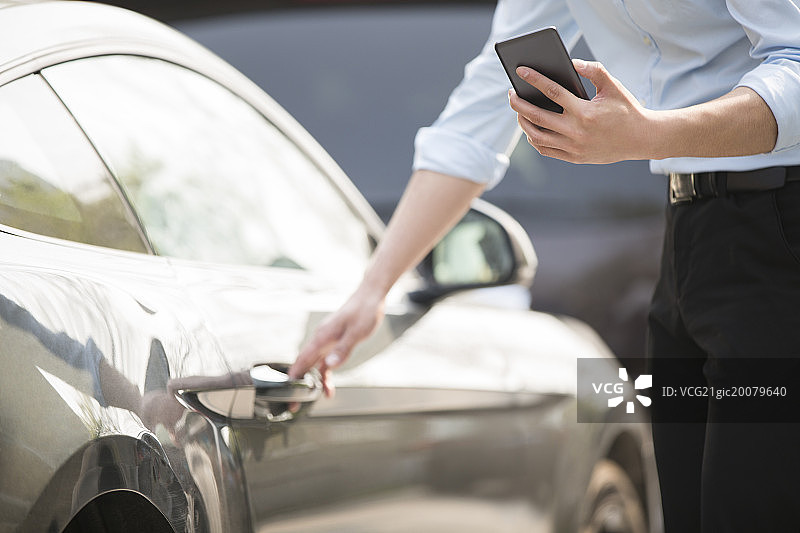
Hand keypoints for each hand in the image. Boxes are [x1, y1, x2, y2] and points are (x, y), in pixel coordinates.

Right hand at [289, 287, 385, 396]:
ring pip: (314, 364)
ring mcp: (326, 340)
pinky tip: (328, 385)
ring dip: (312, 381)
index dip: (294, 376)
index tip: (286, 391)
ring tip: (313, 398)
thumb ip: (343, 350)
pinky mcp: (333, 341)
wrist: (369, 296)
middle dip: (298, 384)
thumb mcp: (357, 333)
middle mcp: (320, 339)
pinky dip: (324, 373)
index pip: (302, 360)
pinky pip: (324, 361)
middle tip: (294, 403)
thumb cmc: (364, 311)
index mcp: (322, 337)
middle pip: (304, 364)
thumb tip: (329, 364)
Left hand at [509, 59, 654, 163]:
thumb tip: (572, 62)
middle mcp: (576, 131)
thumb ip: (594, 70)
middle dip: (519, 104)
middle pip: (537, 117)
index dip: (534, 80)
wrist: (640, 139)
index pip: (552, 92)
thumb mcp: (613, 86)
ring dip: (523, 123)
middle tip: (511, 94)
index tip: (520, 71)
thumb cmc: (625, 109)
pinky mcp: (573, 158)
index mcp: (584, 112)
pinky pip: (545, 150)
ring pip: (537, 137)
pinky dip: (534, 139)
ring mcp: (573, 147)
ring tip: (519, 110)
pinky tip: (530, 127)